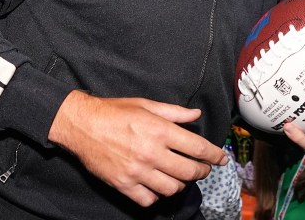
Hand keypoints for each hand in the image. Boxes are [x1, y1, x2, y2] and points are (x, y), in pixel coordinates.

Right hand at [48, 91, 227, 207]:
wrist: (82, 125)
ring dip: (181, 184)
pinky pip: (149, 200)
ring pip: (172, 189)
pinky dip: (157, 195)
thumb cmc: (114, 112)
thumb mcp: (147, 105)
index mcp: (160, 131)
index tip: (222, 159)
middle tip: (203, 169)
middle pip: (189, 172)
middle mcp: (152, 153)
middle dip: (202, 172)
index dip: (214, 156)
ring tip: (180, 177)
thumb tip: (195, 115)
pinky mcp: (124, 184)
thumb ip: (174, 112)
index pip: (198, 148)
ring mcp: (137, 171)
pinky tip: (157, 186)